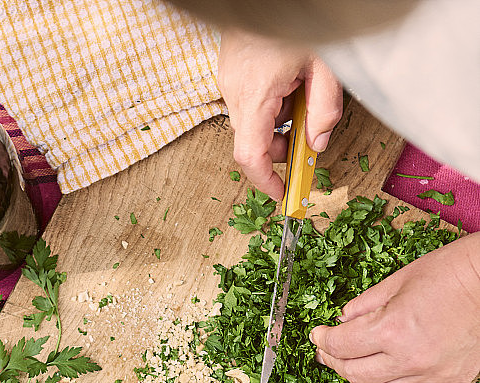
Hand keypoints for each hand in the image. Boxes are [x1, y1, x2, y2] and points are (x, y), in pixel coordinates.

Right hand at [218, 29, 342, 197]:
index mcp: (255, 94)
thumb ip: (325, 110)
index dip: (265, 181)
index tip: (281, 193)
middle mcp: (234, 91)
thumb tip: (317, 145)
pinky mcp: (230, 72)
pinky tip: (287, 82)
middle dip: (279, 147)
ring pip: (251, 123)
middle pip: (252, 142)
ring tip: (301, 95)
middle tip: (307, 136)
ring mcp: (228, 81)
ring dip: (276, 123)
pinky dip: (269, 105)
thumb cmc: (299, 17)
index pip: (251, 156)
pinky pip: (248, 103)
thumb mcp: (326, 65)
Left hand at [310, 233, 479, 382]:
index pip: (342, 345)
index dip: (323, 340)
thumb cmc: (451, 272)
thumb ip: (364, 304)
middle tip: (328, 352)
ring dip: (362, 382)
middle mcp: (409, 357)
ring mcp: (433, 374)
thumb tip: (342, 320)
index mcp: (391, 328)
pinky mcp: (455, 382)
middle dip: (335, 362)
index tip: (318, 335)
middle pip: (356, 373)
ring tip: (355, 368)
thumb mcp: (398, 280)